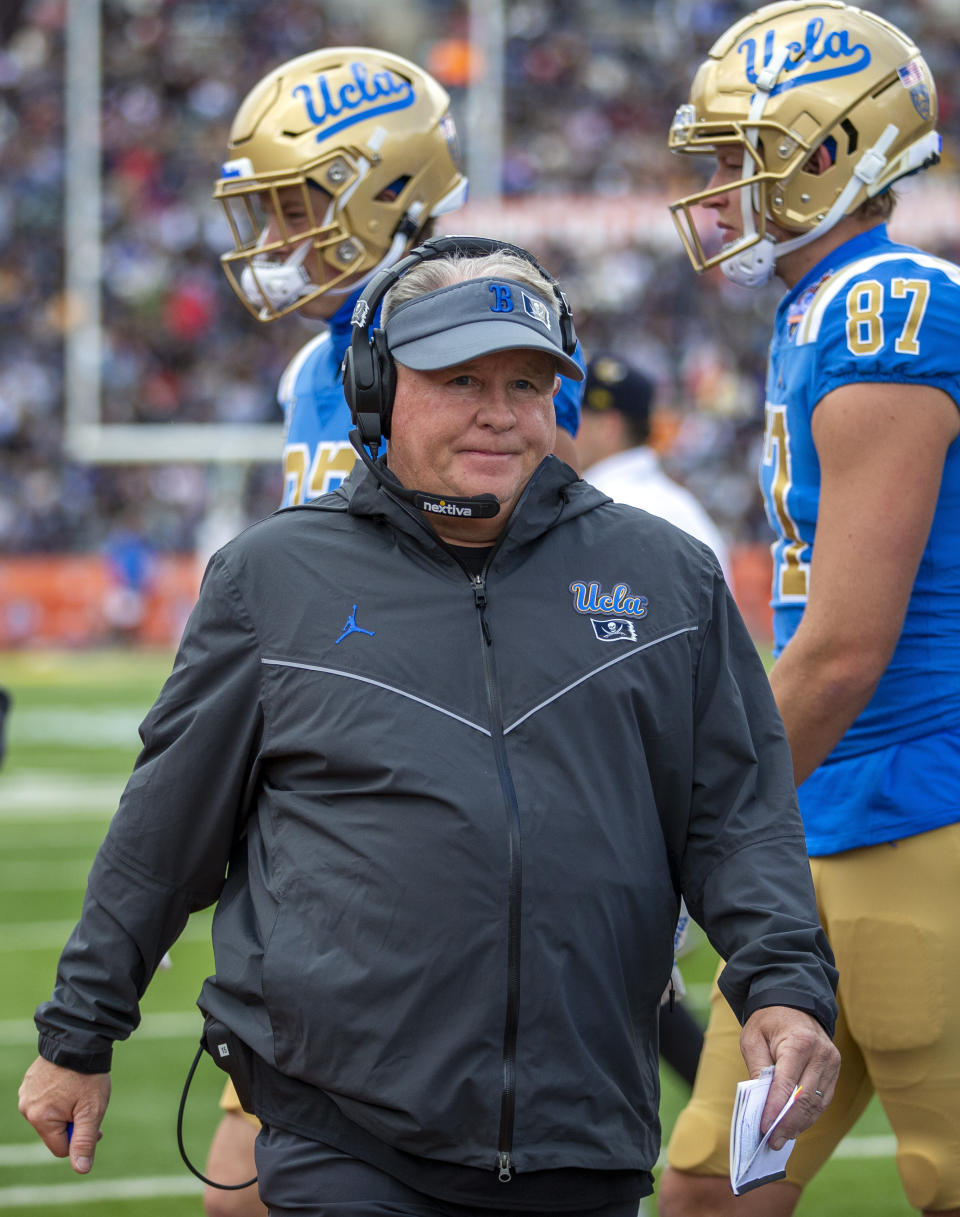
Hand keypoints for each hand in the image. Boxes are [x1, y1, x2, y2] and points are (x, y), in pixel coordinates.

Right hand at [18, 1056, 109, 1173]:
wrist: (80, 1039)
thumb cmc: (87, 1076)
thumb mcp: (91, 1111)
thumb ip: (84, 1141)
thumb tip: (81, 1169)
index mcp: (39, 1118)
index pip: (59, 1148)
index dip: (79, 1139)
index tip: (93, 1124)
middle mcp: (26, 1107)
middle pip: (53, 1131)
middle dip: (72, 1122)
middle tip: (89, 1104)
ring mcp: (26, 1093)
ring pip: (50, 1115)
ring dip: (65, 1109)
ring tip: (78, 1089)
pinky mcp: (29, 1081)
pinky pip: (45, 1099)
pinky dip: (58, 1095)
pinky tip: (69, 1081)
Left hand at [739, 1006, 839, 1147]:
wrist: (793, 1003)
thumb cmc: (768, 1022)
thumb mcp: (753, 1038)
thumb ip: (758, 1068)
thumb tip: (761, 1103)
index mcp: (799, 1042)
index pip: (787, 1084)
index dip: (775, 1109)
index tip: (764, 1128)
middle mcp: (820, 1054)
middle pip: (805, 1099)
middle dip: (787, 1123)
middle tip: (772, 1141)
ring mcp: (831, 1063)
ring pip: (817, 1104)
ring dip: (799, 1124)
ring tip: (781, 1138)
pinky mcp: (835, 1070)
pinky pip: (823, 1100)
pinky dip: (808, 1116)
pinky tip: (794, 1125)